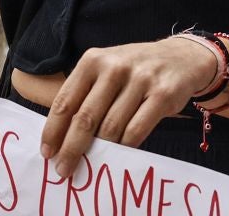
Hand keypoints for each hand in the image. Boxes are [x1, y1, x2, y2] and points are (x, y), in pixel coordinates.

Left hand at [39, 38, 221, 176]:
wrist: (181, 57)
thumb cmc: (134, 70)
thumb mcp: (106, 69)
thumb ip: (86, 94)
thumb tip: (63, 136)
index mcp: (93, 60)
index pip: (65, 100)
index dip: (53, 130)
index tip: (47, 153)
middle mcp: (114, 67)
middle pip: (85, 117)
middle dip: (71, 148)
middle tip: (64, 170)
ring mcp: (139, 80)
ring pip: (111, 127)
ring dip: (99, 152)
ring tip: (93, 165)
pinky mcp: (162, 95)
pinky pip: (136, 130)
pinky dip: (125, 148)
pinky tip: (118, 156)